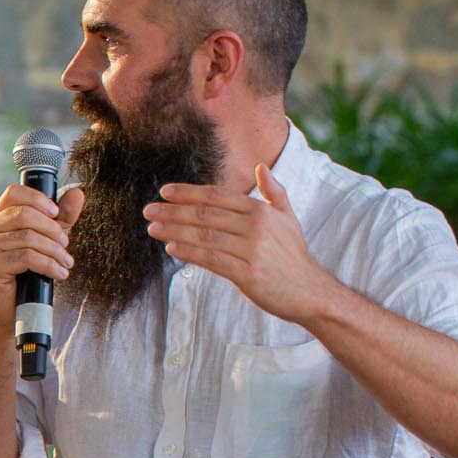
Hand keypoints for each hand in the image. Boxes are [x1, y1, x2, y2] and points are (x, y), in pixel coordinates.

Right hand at [0, 180, 84, 332]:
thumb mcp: (49, 239)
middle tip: (66, 244)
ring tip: (66, 262)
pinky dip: (49, 265)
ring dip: (54, 250)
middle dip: (52, 229)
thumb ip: (62, 217)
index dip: (38, 199)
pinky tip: (60, 273)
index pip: (14, 192)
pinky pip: (26, 257)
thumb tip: (77, 193)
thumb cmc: (28, 272)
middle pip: (24, 214)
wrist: (12, 309)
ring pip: (27, 237)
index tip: (56, 213)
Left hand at [145, 165, 335, 326]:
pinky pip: (212, 260)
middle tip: (149, 210)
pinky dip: (190, 253)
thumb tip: (262, 166)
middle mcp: (257, 227)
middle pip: (207, 214)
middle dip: (174, 211)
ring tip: (153, 228)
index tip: (165, 191)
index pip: (218, 196)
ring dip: (175, 230)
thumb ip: (274, 192)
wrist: (308, 291)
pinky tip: (171, 247)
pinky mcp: (248, 273)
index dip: (189, 192)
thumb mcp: (288, 218)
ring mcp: (253, 250)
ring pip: (205, 236)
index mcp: (261, 211)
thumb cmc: (291, 254)